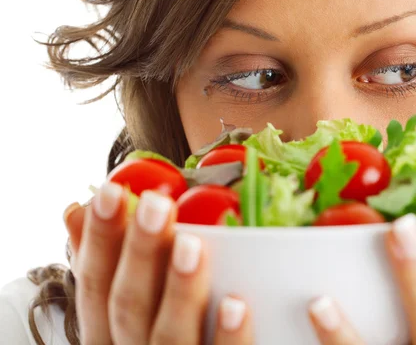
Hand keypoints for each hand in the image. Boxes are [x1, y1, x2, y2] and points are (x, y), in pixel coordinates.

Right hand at [64, 183, 253, 344]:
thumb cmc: (161, 336)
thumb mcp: (123, 310)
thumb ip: (109, 264)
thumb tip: (75, 210)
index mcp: (106, 334)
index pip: (94, 284)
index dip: (99, 238)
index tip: (110, 191)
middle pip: (129, 306)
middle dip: (141, 253)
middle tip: (156, 204)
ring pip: (168, 336)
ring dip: (179, 289)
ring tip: (191, 244)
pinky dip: (226, 336)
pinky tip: (234, 304)